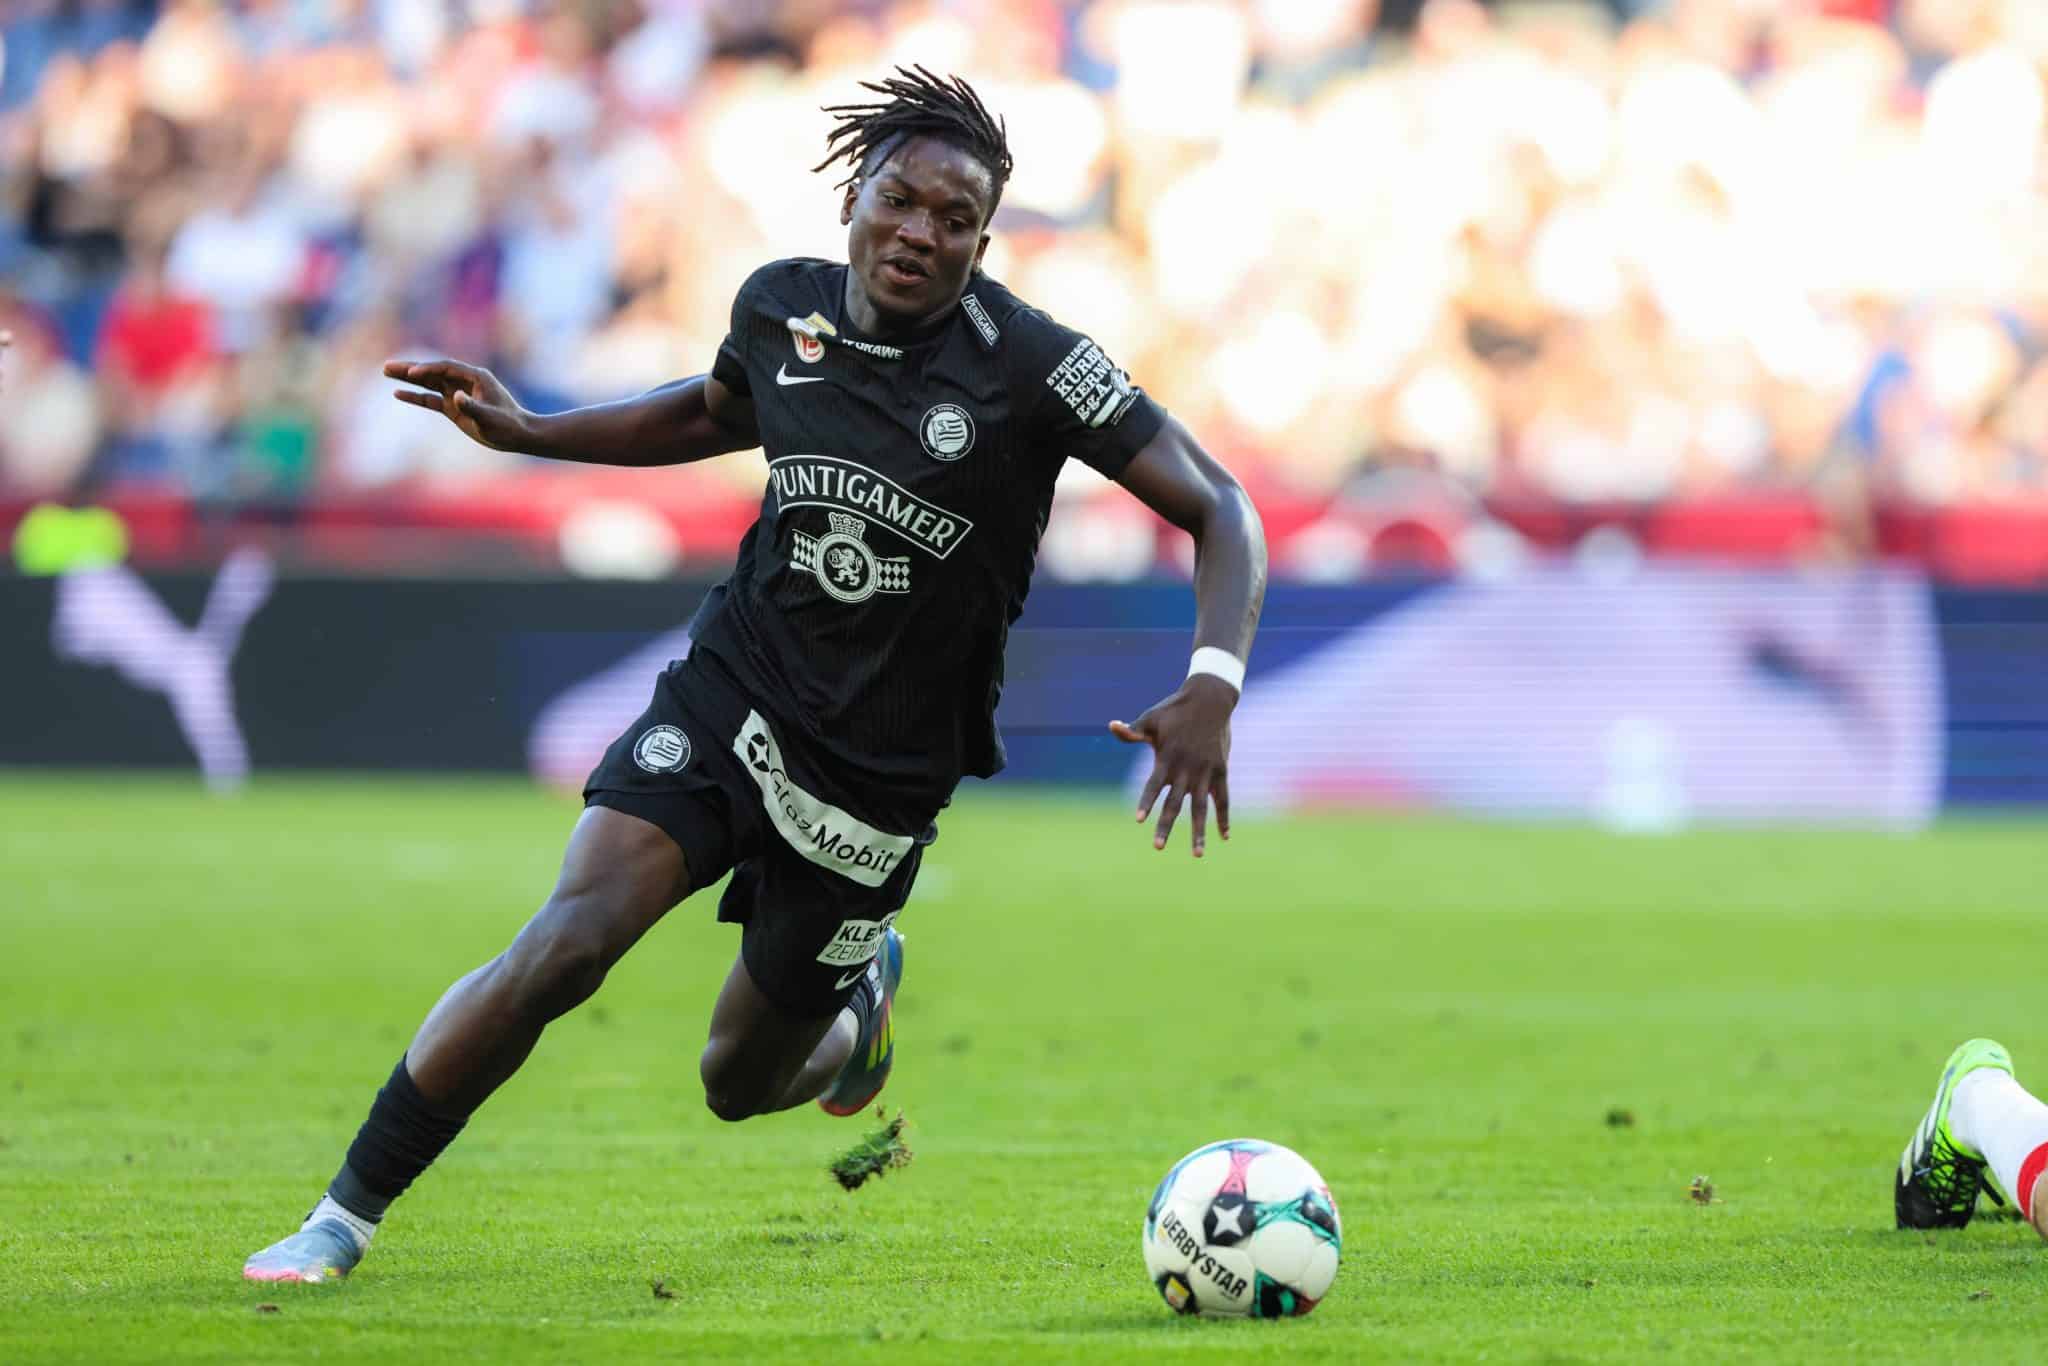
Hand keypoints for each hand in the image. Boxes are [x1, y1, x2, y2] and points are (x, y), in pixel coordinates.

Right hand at [385, 358, 534, 452]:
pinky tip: (398, 393)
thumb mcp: (490, 417)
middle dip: (410, 368)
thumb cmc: (508, 425)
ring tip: (386, 372)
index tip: (412, 373)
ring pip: (428, 383)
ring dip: (408, 379)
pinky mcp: (454, 408)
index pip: (446, 368)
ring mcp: (457, 394)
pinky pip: (431, 399)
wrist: (518, 435)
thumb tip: (455, 397)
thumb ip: (472, 406)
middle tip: (387, 366)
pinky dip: (416, 397)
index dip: (428, 369)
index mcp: (475, 377)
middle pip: (432, 371)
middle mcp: (464, 382)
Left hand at [1108, 673, 1235, 856]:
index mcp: (1167, 759)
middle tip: (1157, 846)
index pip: (1153, 786)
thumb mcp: (1151, 719)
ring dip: (1198, 832)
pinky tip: (1224, 837)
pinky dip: (1224, 818)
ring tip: (1197, 855)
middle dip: (1165, 825)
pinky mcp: (1221, 771)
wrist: (1210, 699)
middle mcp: (1187, 769)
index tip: (1139, 820)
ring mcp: (1206, 772)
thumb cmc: (1176, 710)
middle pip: (1175, 804)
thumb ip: (1132, 731)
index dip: (1147, 802)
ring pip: (1202, 808)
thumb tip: (1111, 726)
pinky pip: (1224, 800)